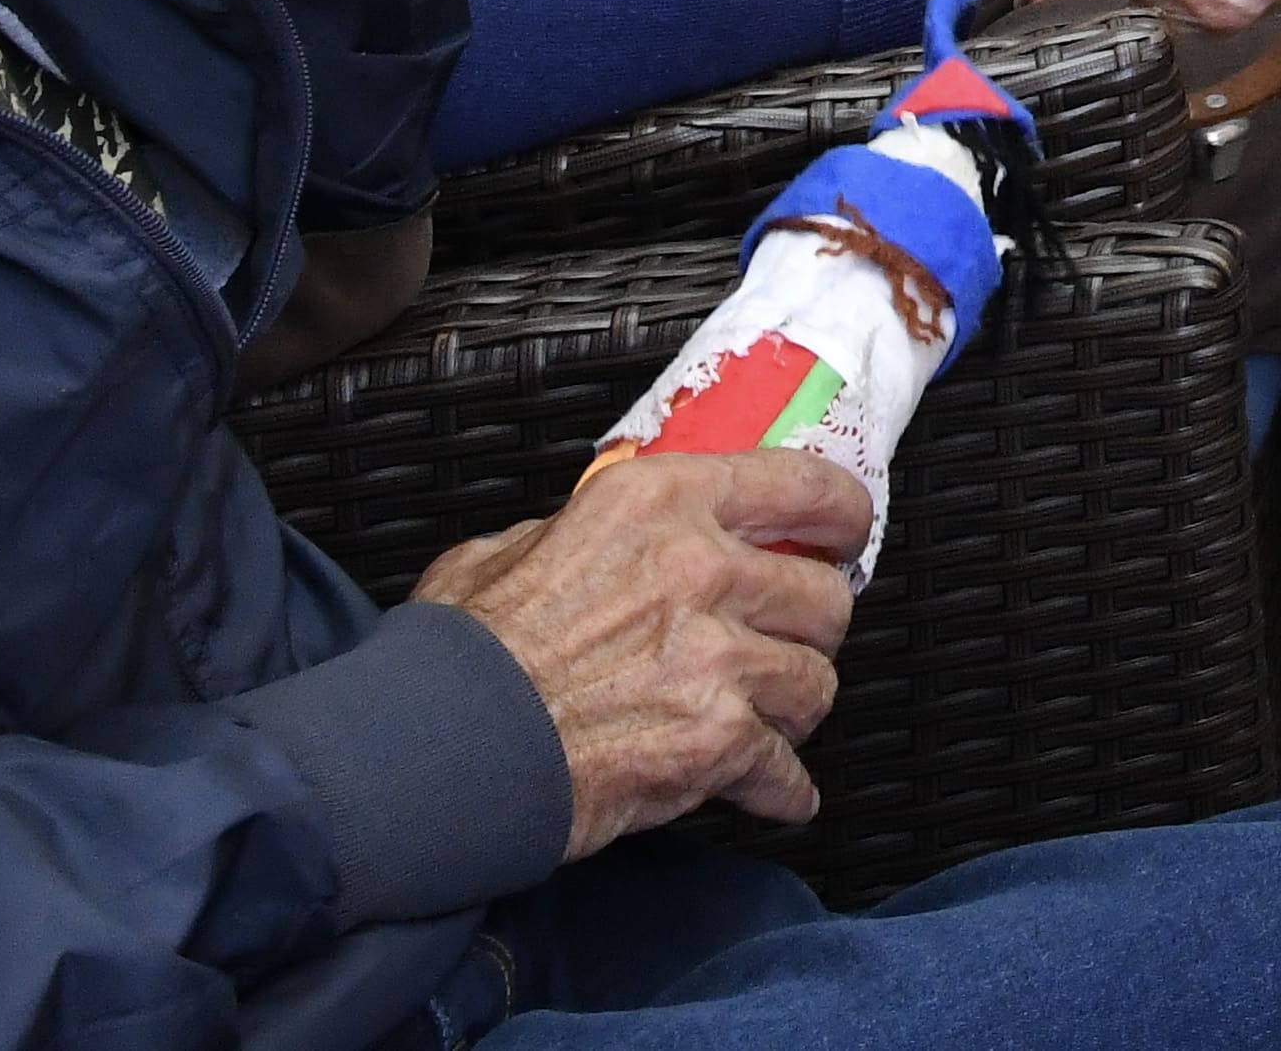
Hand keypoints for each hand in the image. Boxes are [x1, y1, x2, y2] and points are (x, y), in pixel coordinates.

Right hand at [417, 449, 875, 845]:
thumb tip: (611, 539)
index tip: (846, 535)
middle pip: (824, 596)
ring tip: (770, 717)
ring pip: (817, 682)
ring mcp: (717, 659)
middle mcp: (703, 570)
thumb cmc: (460, 656)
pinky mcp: (716, 742)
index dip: (841, 516)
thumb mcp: (507, 551)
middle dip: (812, 627)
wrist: (434, 751)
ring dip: (796, 706)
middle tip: (788, 643)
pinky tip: (776, 795)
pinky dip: (783, 791)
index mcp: (659, 504)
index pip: (803, 486)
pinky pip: (786, 771)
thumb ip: (578, 533)